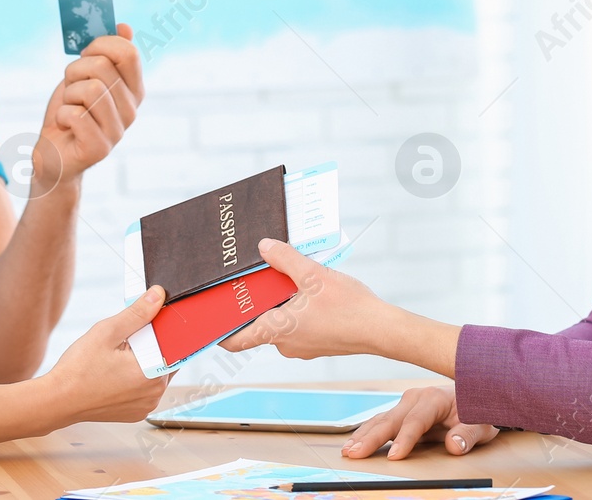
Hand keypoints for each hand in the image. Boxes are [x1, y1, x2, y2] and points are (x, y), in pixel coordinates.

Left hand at [35, 24, 144, 186]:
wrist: (54, 155)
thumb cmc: (70, 112)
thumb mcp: (85, 77)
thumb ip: (106, 53)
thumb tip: (125, 27)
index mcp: (134, 89)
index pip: (128, 53)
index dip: (101, 44)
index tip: (86, 53)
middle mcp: (132, 110)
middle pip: (103, 67)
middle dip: (76, 70)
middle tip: (71, 87)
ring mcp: (118, 131)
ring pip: (90, 89)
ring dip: (68, 95)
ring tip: (69, 108)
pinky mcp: (99, 148)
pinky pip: (75, 114)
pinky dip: (61, 116)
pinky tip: (64, 127)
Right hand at [44, 286, 169, 423]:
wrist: (57, 401)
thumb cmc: (78, 369)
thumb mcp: (107, 332)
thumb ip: (137, 313)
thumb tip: (158, 296)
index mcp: (152, 375)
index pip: (175, 345)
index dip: (165, 328)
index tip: (153, 320)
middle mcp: (154, 394)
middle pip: (166, 359)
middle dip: (151, 344)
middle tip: (126, 339)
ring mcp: (145, 406)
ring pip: (155, 374)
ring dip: (144, 361)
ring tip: (117, 356)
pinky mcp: (135, 413)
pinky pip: (144, 389)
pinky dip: (136, 377)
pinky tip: (115, 371)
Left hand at [218, 239, 384, 359]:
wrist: (382, 330)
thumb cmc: (349, 308)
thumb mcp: (313, 275)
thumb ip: (285, 259)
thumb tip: (263, 246)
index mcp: (276, 330)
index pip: (236, 340)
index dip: (219, 331)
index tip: (210, 319)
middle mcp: (285, 344)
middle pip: (258, 324)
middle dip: (255, 303)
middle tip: (251, 280)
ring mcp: (302, 346)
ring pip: (280, 323)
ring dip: (279, 303)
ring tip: (284, 276)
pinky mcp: (318, 342)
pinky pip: (297, 325)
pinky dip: (296, 308)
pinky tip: (308, 289)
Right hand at [343, 386, 498, 459]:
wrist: (476, 397)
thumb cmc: (477, 412)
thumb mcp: (480, 424)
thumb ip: (468, 436)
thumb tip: (454, 445)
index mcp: (434, 398)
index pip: (415, 422)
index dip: (404, 440)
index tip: (394, 456)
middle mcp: (416, 398)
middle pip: (390, 419)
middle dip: (371, 438)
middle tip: (355, 453)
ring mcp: (407, 402)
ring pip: (381, 419)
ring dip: (363, 435)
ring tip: (348, 449)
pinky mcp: (402, 410)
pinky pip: (381, 420)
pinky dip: (366, 432)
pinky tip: (354, 441)